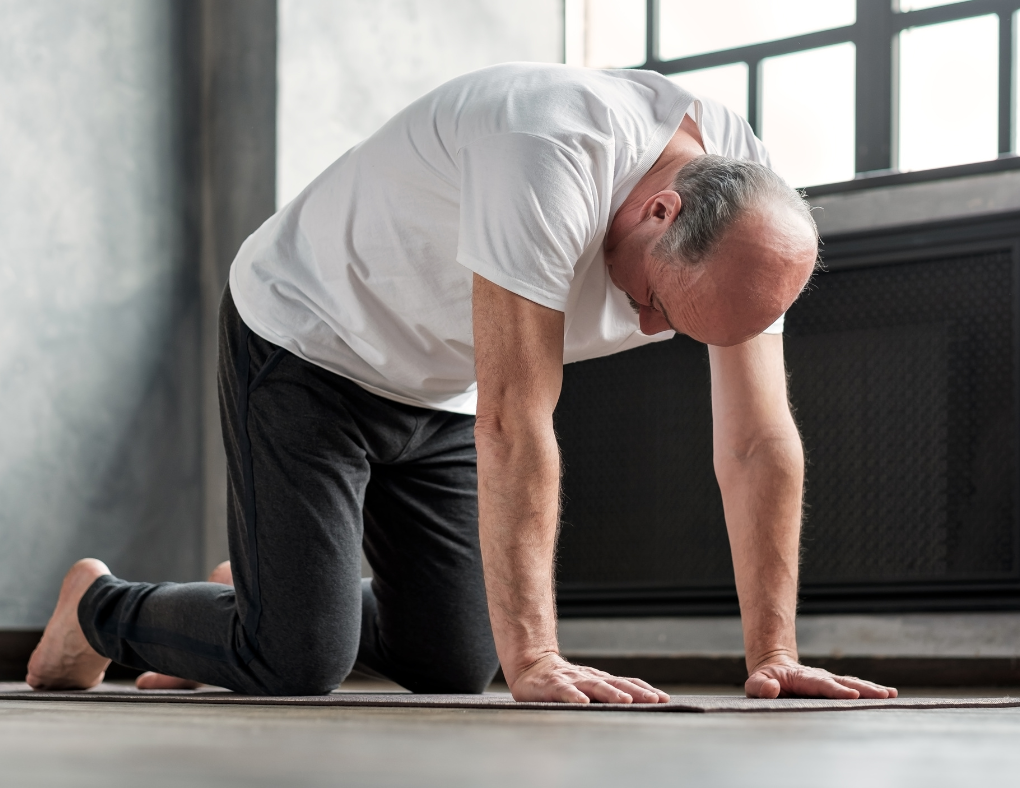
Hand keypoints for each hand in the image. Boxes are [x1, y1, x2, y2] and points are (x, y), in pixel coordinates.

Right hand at [509, 653, 669, 703]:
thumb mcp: (588, 688)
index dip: (645, 690)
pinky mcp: (553, 685)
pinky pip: (565, 691)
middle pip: (617, 684)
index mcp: (600, 680)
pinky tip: (582, 702)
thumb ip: (606, 695)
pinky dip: (574, 696)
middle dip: (637, 692)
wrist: (531, 666)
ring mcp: (572, 680)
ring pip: (595, 686)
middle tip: (655, 700)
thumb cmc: (563, 682)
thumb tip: (635, 706)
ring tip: (625, 700)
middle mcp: (590, 678)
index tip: (664, 698)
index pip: (627, 682)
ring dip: (611, 693)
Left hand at [745, 653, 897, 698]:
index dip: (836, 690)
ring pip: (852, 683)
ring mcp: (829, 681)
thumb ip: (760, 686)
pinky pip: (854, 688)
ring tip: (890, 695)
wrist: (774, 668)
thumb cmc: (764, 681)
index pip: (821, 685)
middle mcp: (820, 677)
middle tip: (883, 695)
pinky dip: (870, 691)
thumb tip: (772, 687)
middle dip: (863, 689)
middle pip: (843, 682)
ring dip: (871, 689)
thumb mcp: (755, 683)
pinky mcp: (835, 686)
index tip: (852, 695)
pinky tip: (888, 695)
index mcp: (802, 679)